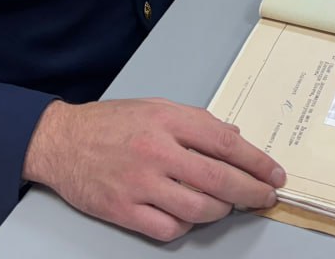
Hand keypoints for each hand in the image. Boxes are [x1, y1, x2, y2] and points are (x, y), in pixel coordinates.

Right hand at [22, 98, 285, 240]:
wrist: (61, 141)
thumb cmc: (109, 122)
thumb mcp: (155, 107)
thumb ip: (195, 121)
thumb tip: (233, 135)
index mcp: (167, 120)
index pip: (225, 142)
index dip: (256, 161)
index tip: (274, 174)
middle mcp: (156, 151)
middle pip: (219, 179)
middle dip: (251, 192)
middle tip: (265, 198)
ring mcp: (140, 183)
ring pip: (199, 209)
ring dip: (220, 211)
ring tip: (225, 206)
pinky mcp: (124, 210)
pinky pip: (169, 228)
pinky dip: (186, 226)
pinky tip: (188, 217)